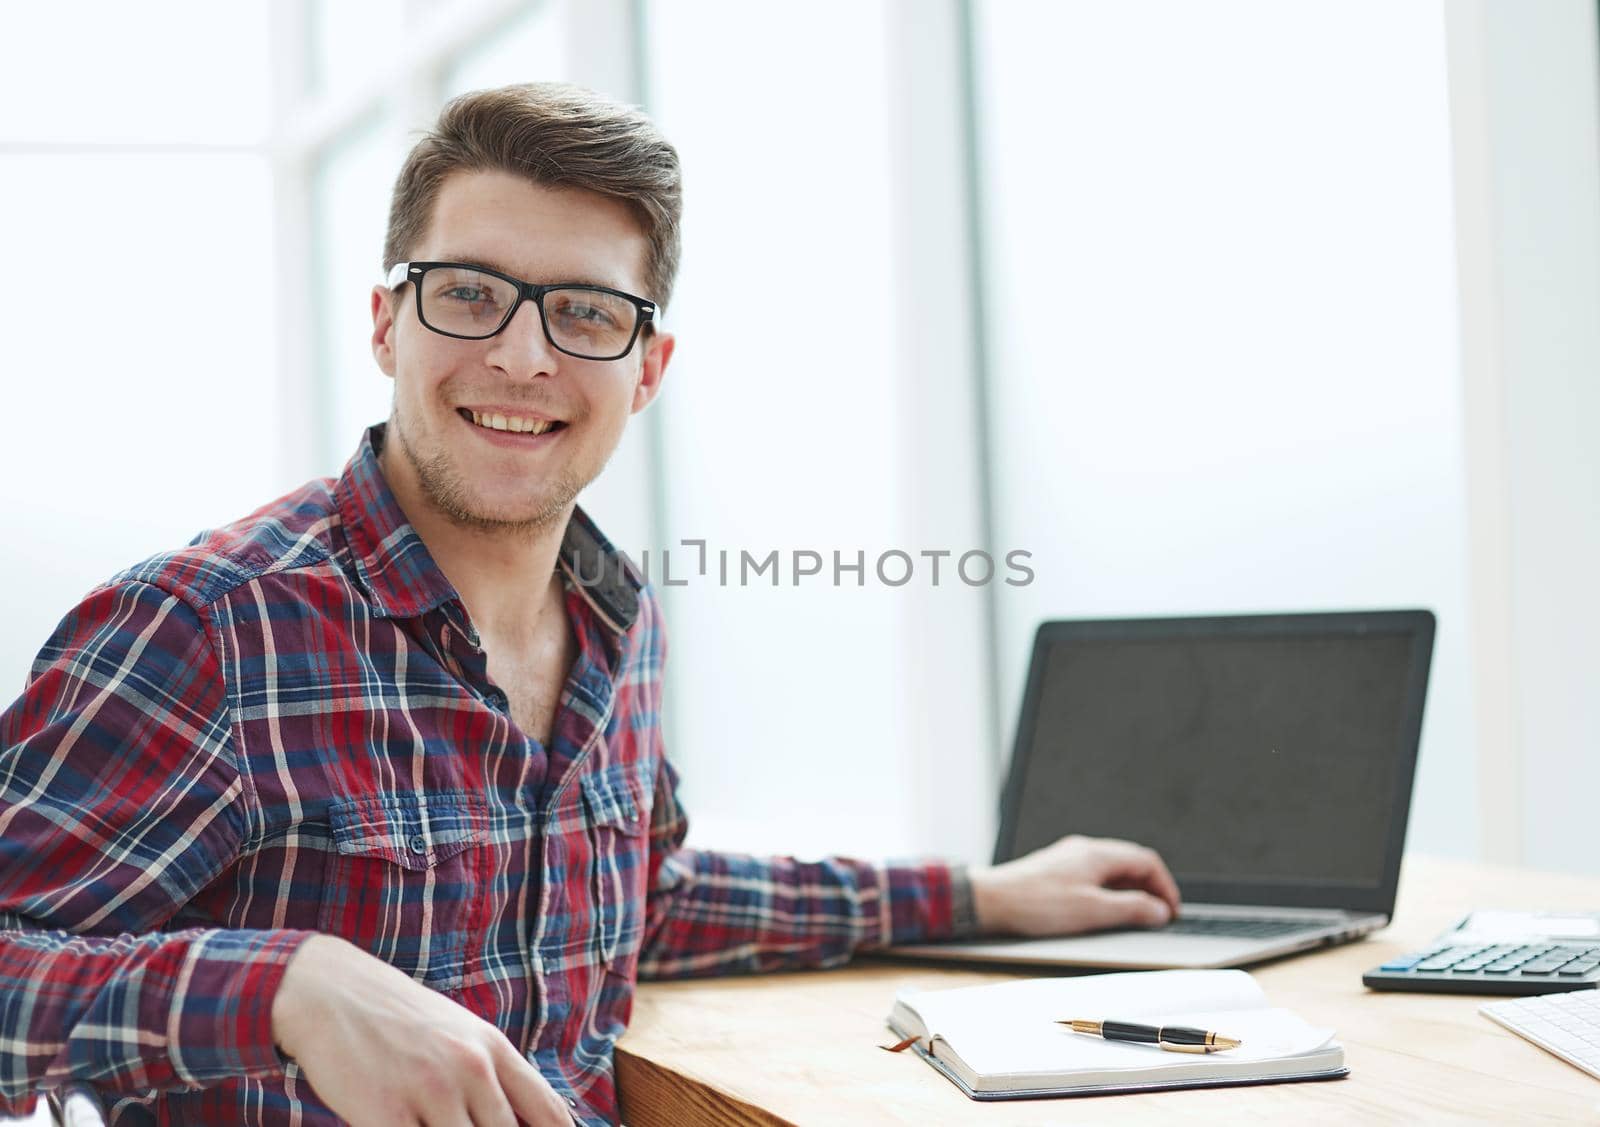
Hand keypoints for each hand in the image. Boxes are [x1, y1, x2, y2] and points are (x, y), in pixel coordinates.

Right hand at [271, 934, 573, 1125]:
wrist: (330, 992)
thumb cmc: (398, 1019)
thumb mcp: (458, 1033)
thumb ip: (492, 1074)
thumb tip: (526, 1118)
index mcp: (493, 1049)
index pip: (548, 1112)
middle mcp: (471, 1068)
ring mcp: (431, 1091)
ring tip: (430, 1125)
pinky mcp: (386, 1113)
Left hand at [967, 834, 1180, 936]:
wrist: (992, 900)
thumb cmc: (1036, 904)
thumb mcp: (1093, 911)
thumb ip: (1131, 909)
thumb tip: (1159, 910)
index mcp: (1097, 854)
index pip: (1146, 861)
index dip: (1165, 886)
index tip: (1171, 910)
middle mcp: (1084, 850)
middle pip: (1131, 862)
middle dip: (1150, 888)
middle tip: (1158, 915)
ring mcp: (1069, 858)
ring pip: (1112, 870)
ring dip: (1130, 890)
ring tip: (1135, 916)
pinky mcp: (1057, 870)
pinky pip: (1094, 876)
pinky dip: (1109, 891)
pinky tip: (1104, 910)